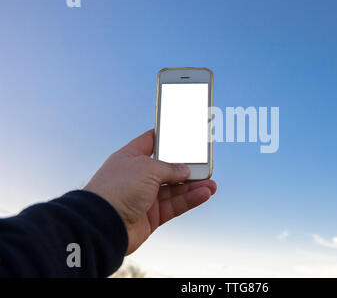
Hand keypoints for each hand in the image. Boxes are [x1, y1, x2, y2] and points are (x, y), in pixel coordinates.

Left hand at [84, 130, 216, 254]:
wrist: (102, 225)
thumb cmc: (117, 189)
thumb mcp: (147, 168)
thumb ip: (170, 168)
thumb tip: (185, 171)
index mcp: (130, 158)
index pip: (150, 142)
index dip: (167, 137)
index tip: (183, 134)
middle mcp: (137, 176)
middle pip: (167, 169)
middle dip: (187, 167)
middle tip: (204, 165)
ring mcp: (144, 197)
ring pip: (174, 189)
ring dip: (193, 186)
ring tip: (211, 184)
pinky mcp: (151, 216)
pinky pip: (174, 205)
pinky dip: (189, 200)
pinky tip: (204, 194)